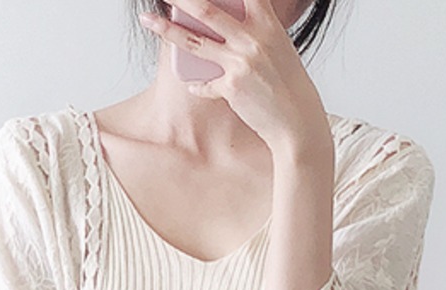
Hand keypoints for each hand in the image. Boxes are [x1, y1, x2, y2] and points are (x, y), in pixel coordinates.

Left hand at [139, 0, 331, 154]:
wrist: (297, 122)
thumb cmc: (289, 86)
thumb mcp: (279, 49)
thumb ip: (255, 32)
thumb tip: (225, 24)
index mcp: (268, 25)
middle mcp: (252, 39)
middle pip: (206, 10)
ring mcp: (240, 63)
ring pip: (194, 41)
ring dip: (166, 29)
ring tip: (148, 20)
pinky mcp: (231, 87)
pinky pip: (203, 83)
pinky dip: (198, 85)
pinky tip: (193, 85)